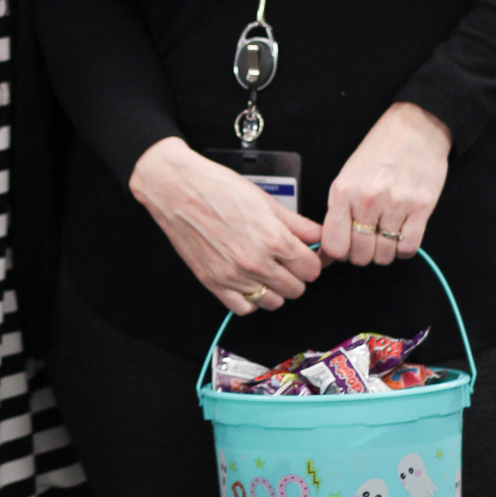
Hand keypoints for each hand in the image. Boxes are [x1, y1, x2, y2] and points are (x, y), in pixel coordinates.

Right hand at [129, 137, 323, 313]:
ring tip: (268, 271)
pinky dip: (250, 299)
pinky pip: (243, 308)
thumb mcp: (265, 200)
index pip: (311, 269)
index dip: (312, 261)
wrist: (177, 190)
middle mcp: (255, 262)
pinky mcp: (213, 283)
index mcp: (273, 238)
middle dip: (296, 275)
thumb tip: (318, 236)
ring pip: (273, 302)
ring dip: (275, 289)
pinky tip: (249, 282)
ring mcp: (233, 276)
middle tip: (287, 261)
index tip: (306, 256)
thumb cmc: (217, 188)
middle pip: (296, 289)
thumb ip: (297, 224)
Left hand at [320, 103, 451, 266]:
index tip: (346, 247)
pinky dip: (403, 248)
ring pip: (385, 255)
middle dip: (363, 254)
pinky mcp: (422, 207)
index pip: (334, 245)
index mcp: (344, 192)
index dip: (339, 253)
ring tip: (386, 234)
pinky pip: (409, 248)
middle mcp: (368, 199)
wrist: (414, 129)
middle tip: (368, 241)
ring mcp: (396, 204)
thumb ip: (338, 213)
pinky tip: (401, 233)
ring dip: (385, 251)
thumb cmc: (378, 153)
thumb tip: (330, 250)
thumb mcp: (347, 177)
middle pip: (360, 255)